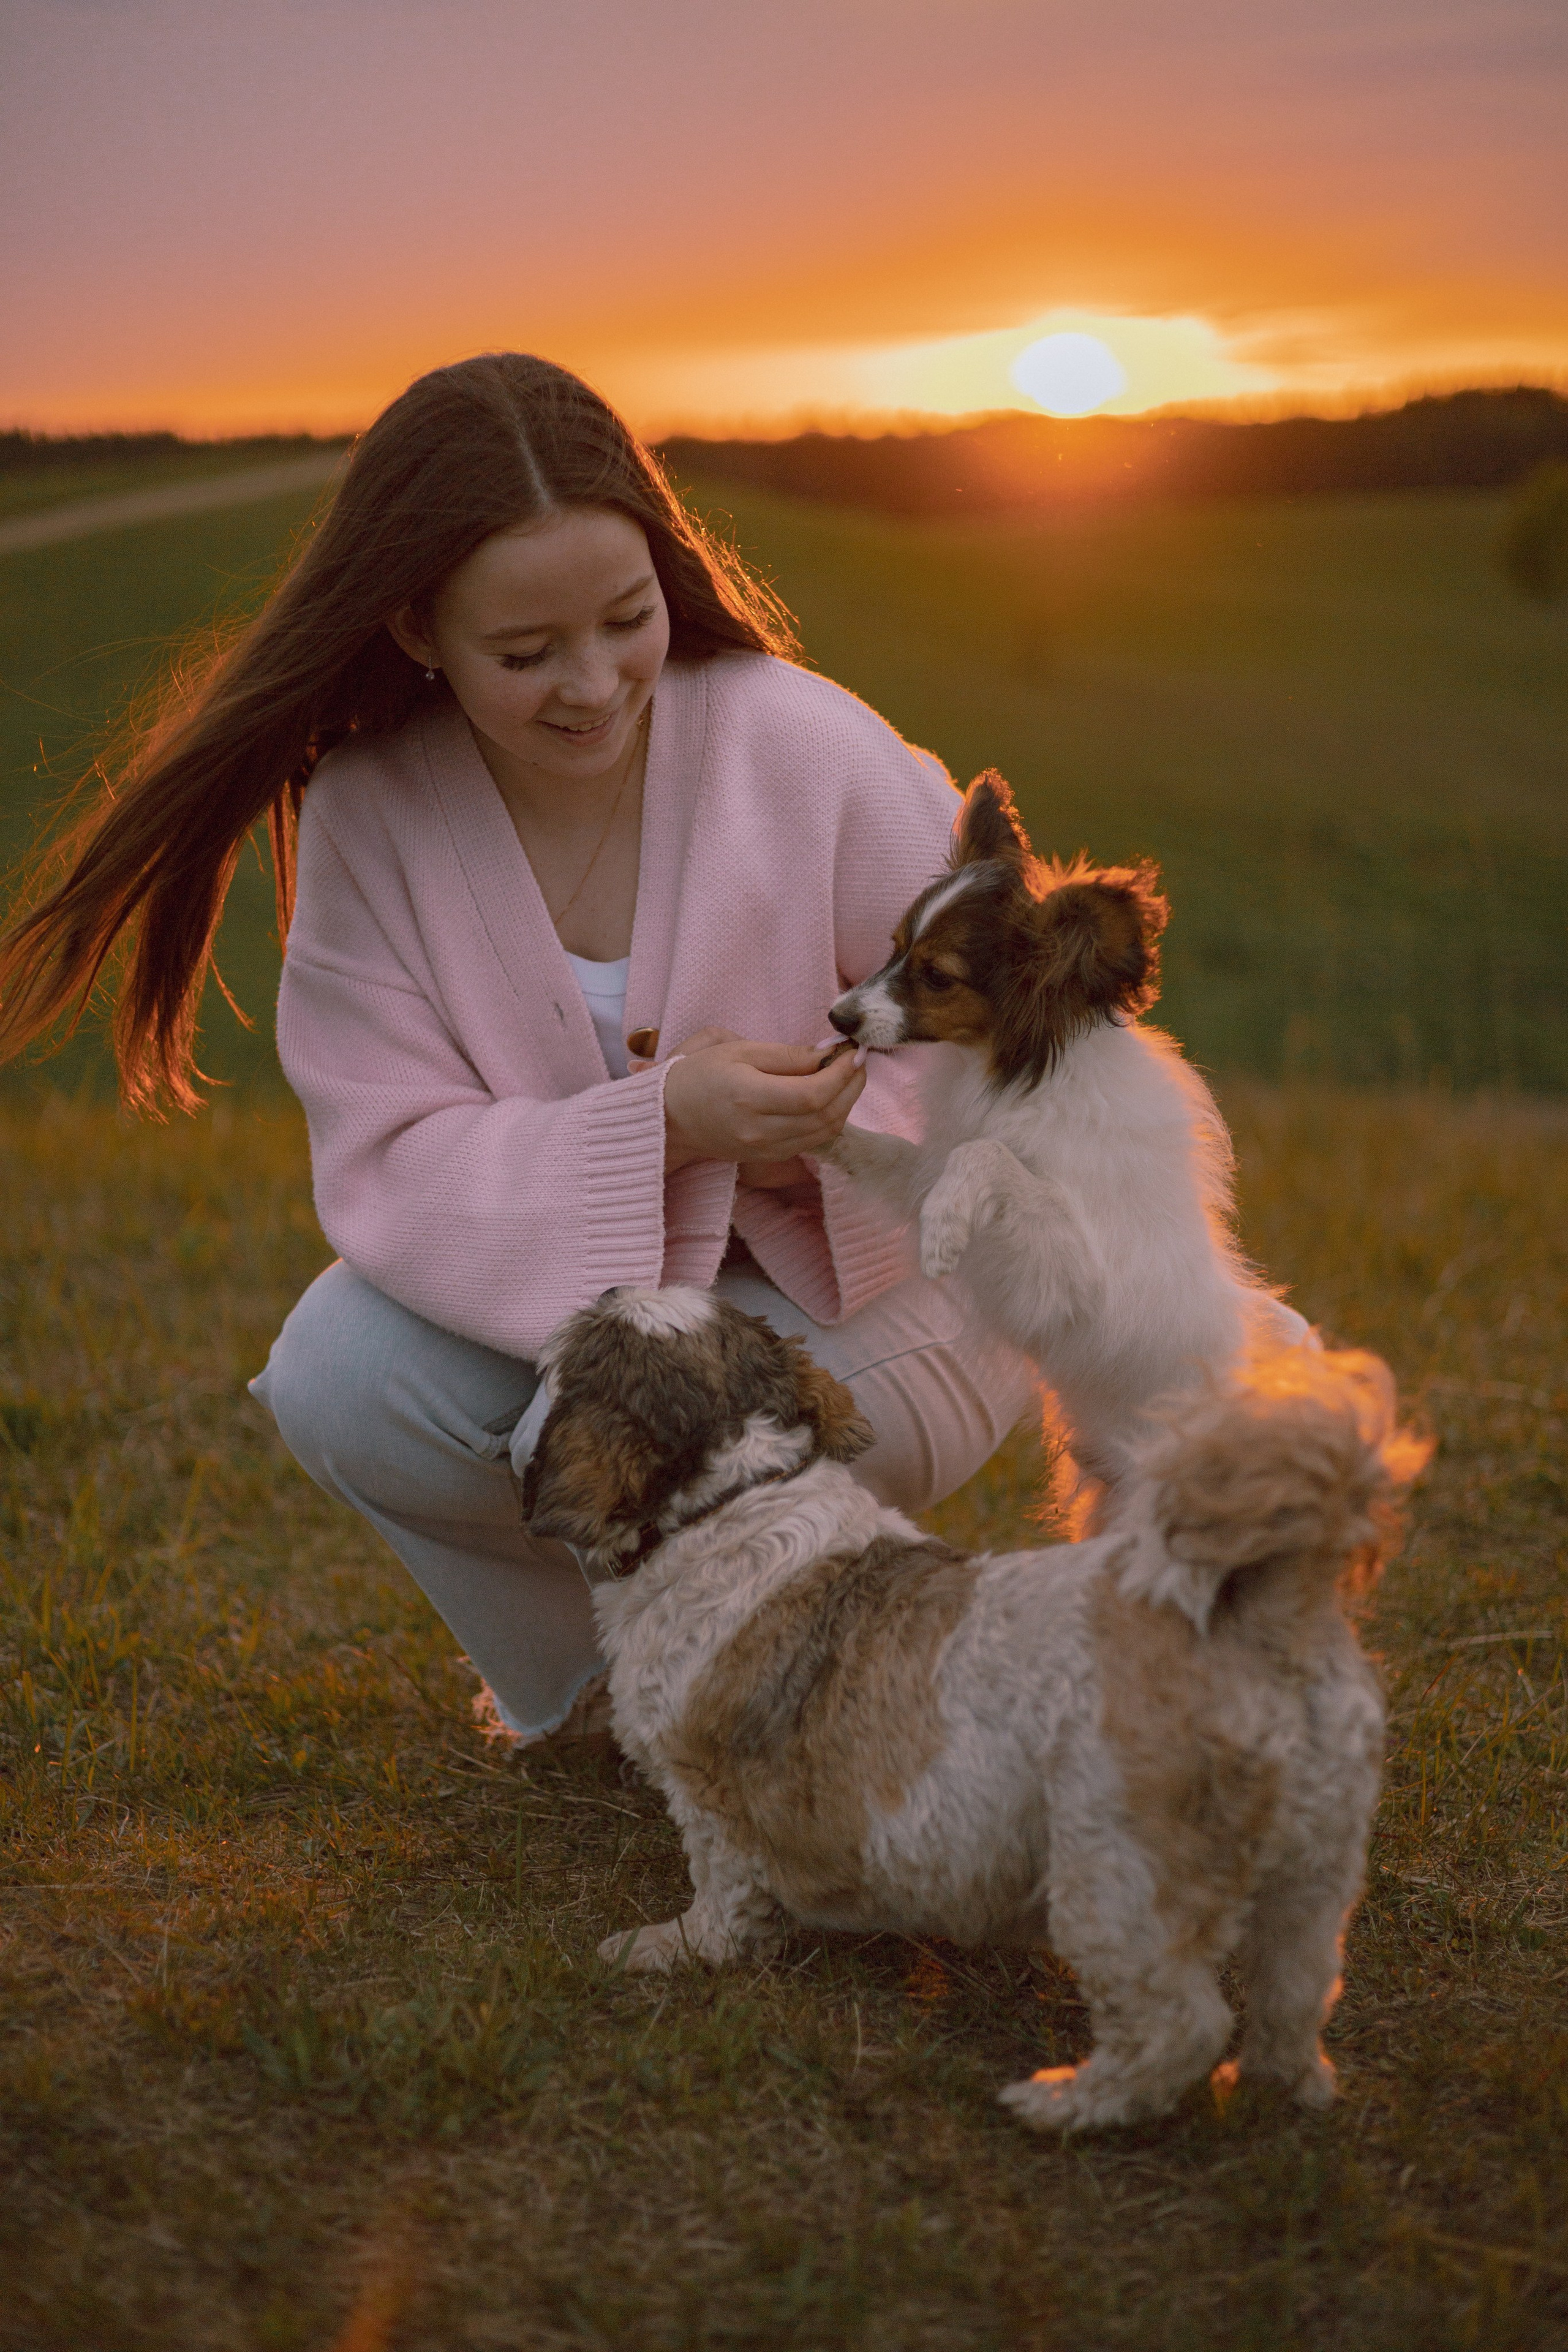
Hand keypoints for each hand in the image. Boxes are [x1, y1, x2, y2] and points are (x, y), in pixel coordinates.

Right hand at [662, 1033, 865, 1173]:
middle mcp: (759, 1130)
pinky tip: (829, 1097)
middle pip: (825, 1116)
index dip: (841, 1074)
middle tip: (857, 1061)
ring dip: (846, 1104)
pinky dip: (829, 1119)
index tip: (852, 1051)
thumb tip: (830, 1052)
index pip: (812, 1094)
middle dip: (851, 1087)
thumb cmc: (700, 1074)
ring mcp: (765, 1150)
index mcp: (749, 1097)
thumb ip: (788, 1054)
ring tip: (848, 1076)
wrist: (670, 1117)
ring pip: (824, 1133)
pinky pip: (812, 1142)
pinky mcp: (769, 1158)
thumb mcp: (738, 1050)